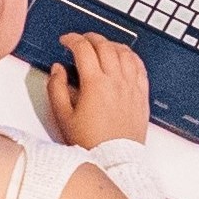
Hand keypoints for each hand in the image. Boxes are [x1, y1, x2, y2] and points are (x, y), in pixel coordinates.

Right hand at [44, 33, 152, 147]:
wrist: (114, 160)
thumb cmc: (90, 142)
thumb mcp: (63, 116)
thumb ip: (56, 88)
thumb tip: (57, 70)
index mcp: (95, 84)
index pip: (83, 49)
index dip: (72, 39)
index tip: (66, 41)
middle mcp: (116, 81)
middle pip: (105, 45)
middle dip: (90, 37)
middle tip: (81, 40)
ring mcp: (131, 87)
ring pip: (124, 52)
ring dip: (111, 43)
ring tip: (101, 46)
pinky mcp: (141, 95)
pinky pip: (139, 66)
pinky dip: (130, 56)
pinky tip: (124, 57)